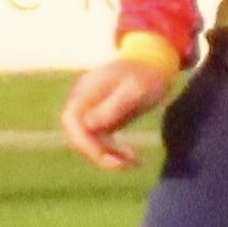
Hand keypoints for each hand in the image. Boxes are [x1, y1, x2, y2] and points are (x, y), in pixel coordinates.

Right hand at [62, 52, 172, 168]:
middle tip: (124, 164)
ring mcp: (91, 111)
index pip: (72, 122)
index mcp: (86, 92)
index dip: (83, 142)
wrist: (155, 62)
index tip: (104, 156)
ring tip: (133, 162)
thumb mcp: (135, 89)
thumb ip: (113, 106)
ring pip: (90, 141)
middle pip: (78, 135)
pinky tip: (131, 158)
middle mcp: (83, 102)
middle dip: (98, 154)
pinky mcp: (101, 119)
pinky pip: (101, 140)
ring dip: (108, 156)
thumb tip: (89, 125)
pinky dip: (113, 152)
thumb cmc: (147, 74)